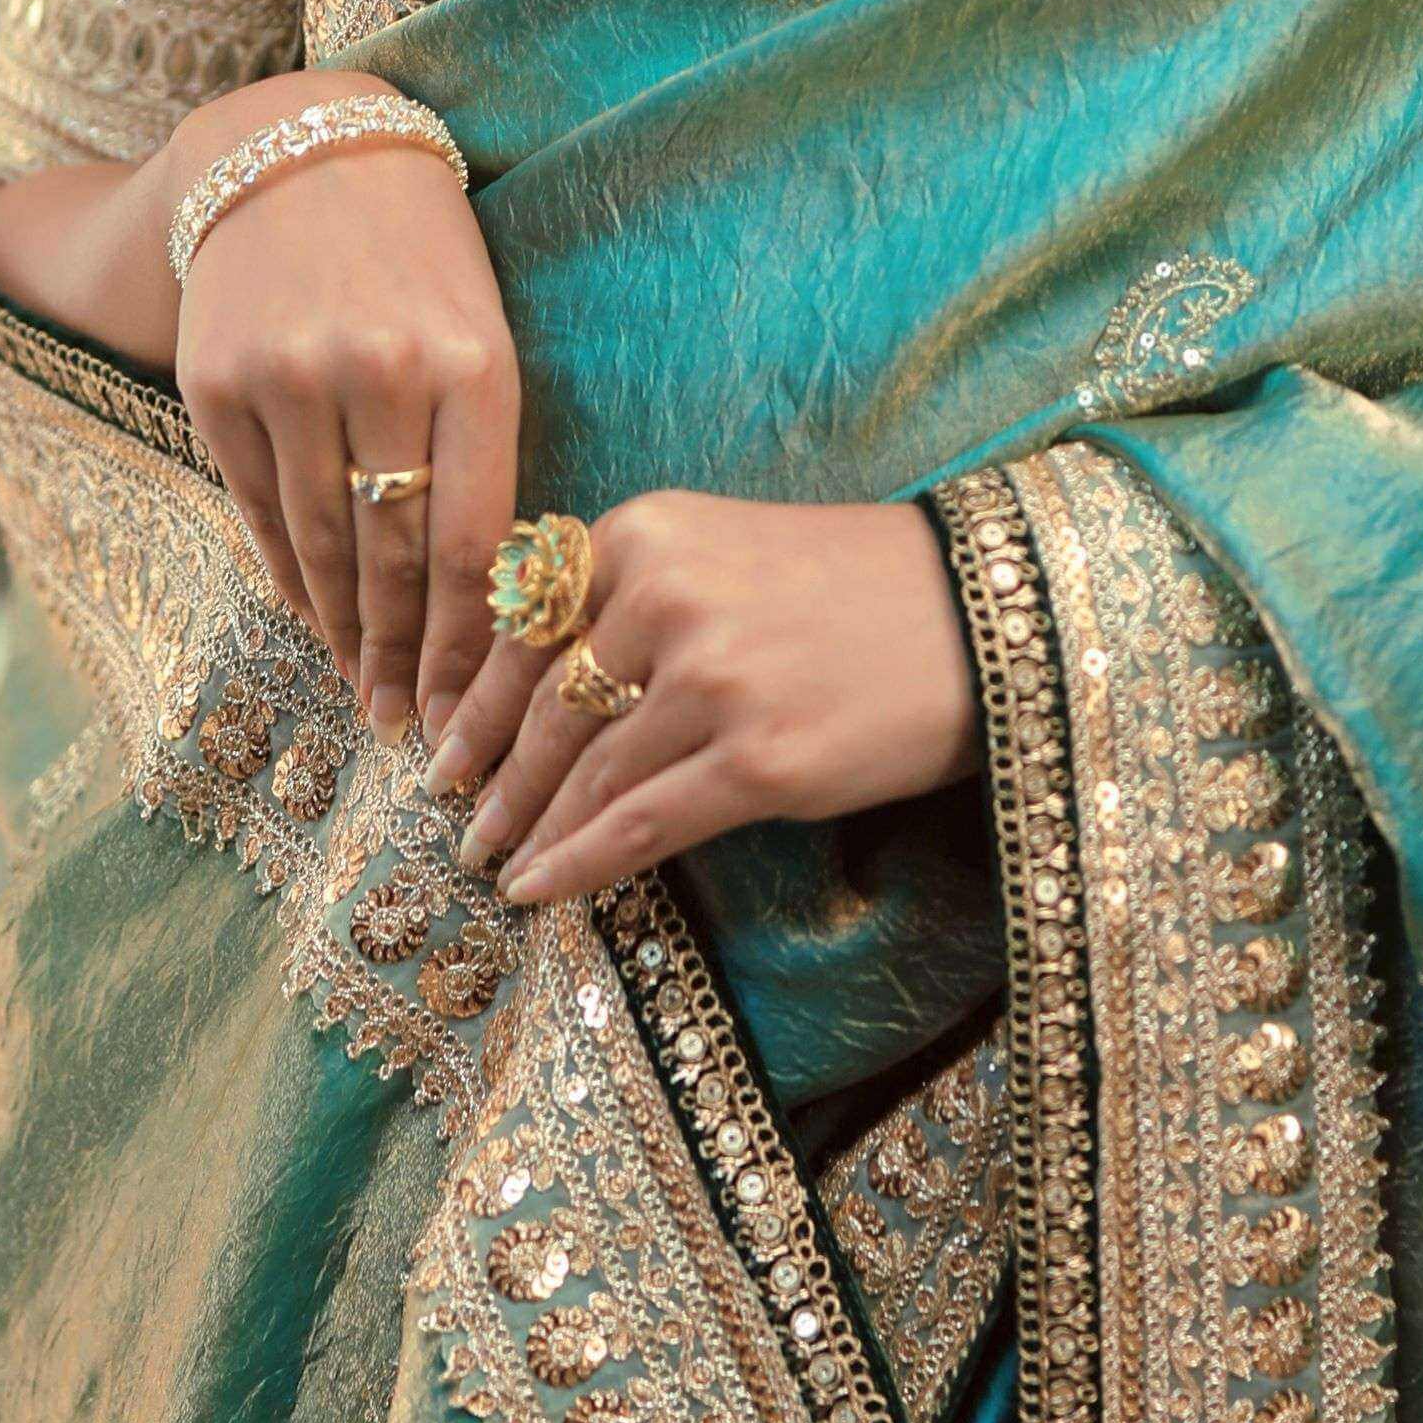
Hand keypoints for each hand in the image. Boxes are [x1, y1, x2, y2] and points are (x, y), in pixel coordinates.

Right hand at [159, 76, 522, 742]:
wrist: (300, 153)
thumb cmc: (422, 256)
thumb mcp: (484, 331)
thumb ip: (488, 450)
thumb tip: (491, 603)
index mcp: (473, 363)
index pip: (475, 542)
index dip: (471, 645)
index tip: (472, 711)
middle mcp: (380, 373)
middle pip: (395, 558)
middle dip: (409, 659)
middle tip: (417, 732)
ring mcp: (290, 378)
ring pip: (322, 545)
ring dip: (347, 633)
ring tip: (367, 691)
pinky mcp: (217, 385)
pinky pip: (257, 510)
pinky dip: (289, 575)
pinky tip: (315, 616)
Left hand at [423, 488, 982, 907]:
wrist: (983, 618)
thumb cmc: (855, 586)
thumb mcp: (725, 549)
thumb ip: (631, 597)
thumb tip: (538, 684)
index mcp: (648, 533)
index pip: (524, 628)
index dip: (471, 698)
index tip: (438, 743)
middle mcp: (667, 598)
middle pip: (544, 707)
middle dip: (491, 775)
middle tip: (457, 818)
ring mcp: (711, 683)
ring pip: (584, 773)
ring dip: (527, 828)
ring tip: (494, 864)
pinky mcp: (758, 761)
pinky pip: (637, 826)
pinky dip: (574, 864)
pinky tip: (536, 889)